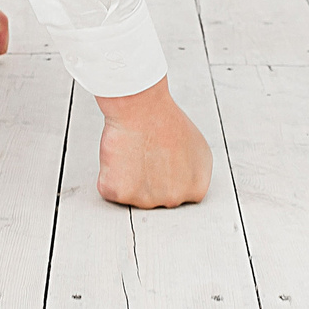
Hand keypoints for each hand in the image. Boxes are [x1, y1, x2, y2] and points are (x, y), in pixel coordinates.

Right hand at [95, 78, 209, 207]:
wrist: (142, 108)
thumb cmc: (166, 120)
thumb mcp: (197, 148)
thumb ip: (192, 172)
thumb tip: (183, 178)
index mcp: (196, 189)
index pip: (180, 194)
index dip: (168, 175)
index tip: (162, 161)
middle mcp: (174, 199)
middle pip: (157, 198)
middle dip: (149, 180)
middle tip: (147, 154)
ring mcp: (146, 200)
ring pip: (133, 196)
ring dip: (129, 178)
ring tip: (134, 151)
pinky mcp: (120, 194)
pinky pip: (111, 189)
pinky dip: (110, 174)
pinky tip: (121, 156)